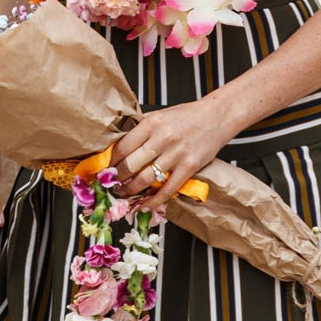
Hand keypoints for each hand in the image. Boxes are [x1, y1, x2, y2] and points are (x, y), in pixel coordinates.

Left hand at [111, 95, 235, 209]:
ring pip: (146, 178)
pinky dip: (155, 200)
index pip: (123, 146)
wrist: (215, 116)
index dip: (110, 161)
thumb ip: (141, 128)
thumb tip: (119, 144)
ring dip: (131, 190)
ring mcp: (176, 153)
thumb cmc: (186, 116)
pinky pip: (168, 189)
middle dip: (118, 178)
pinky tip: (146, 205)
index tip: (105, 169)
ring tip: (124, 193)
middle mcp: (162, 137)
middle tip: (112, 184)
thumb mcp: (159, 115)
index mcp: (151, 123)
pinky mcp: (189, 166)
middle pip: (131, 164)